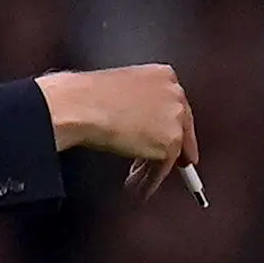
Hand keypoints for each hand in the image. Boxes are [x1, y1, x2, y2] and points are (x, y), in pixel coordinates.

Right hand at [38, 66, 198, 189]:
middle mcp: (175, 93)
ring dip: (154, 169)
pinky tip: (141, 187)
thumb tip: (143, 126)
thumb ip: (140, 104)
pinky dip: (152, 180)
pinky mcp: (171, 140)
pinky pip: (164, 167)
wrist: (83, 106)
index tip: (173, 142)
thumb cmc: (90, 96)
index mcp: (163, 75)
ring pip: (172, 150)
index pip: (175, 107)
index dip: (170, 128)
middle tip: (161, 165)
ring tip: (140, 181)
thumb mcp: (123, 90)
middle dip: (169, 151)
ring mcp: (175, 117)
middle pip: (180, 128)